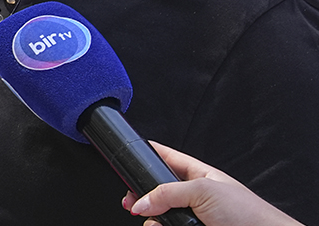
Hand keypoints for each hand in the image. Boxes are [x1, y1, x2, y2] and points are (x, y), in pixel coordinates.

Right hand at [122, 142, 300, 225]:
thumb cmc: (246, 213)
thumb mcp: (203, 190)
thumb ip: (168, 191)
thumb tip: (142, 201)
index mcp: (197, 174)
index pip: (165, 157)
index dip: (146, 155)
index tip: (127, 157)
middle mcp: (191, 195)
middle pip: (155, 190)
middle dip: (141, 195)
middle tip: (131, 202)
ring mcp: (190, 216)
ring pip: (157, 214)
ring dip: (149, 218)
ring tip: (153, 221)